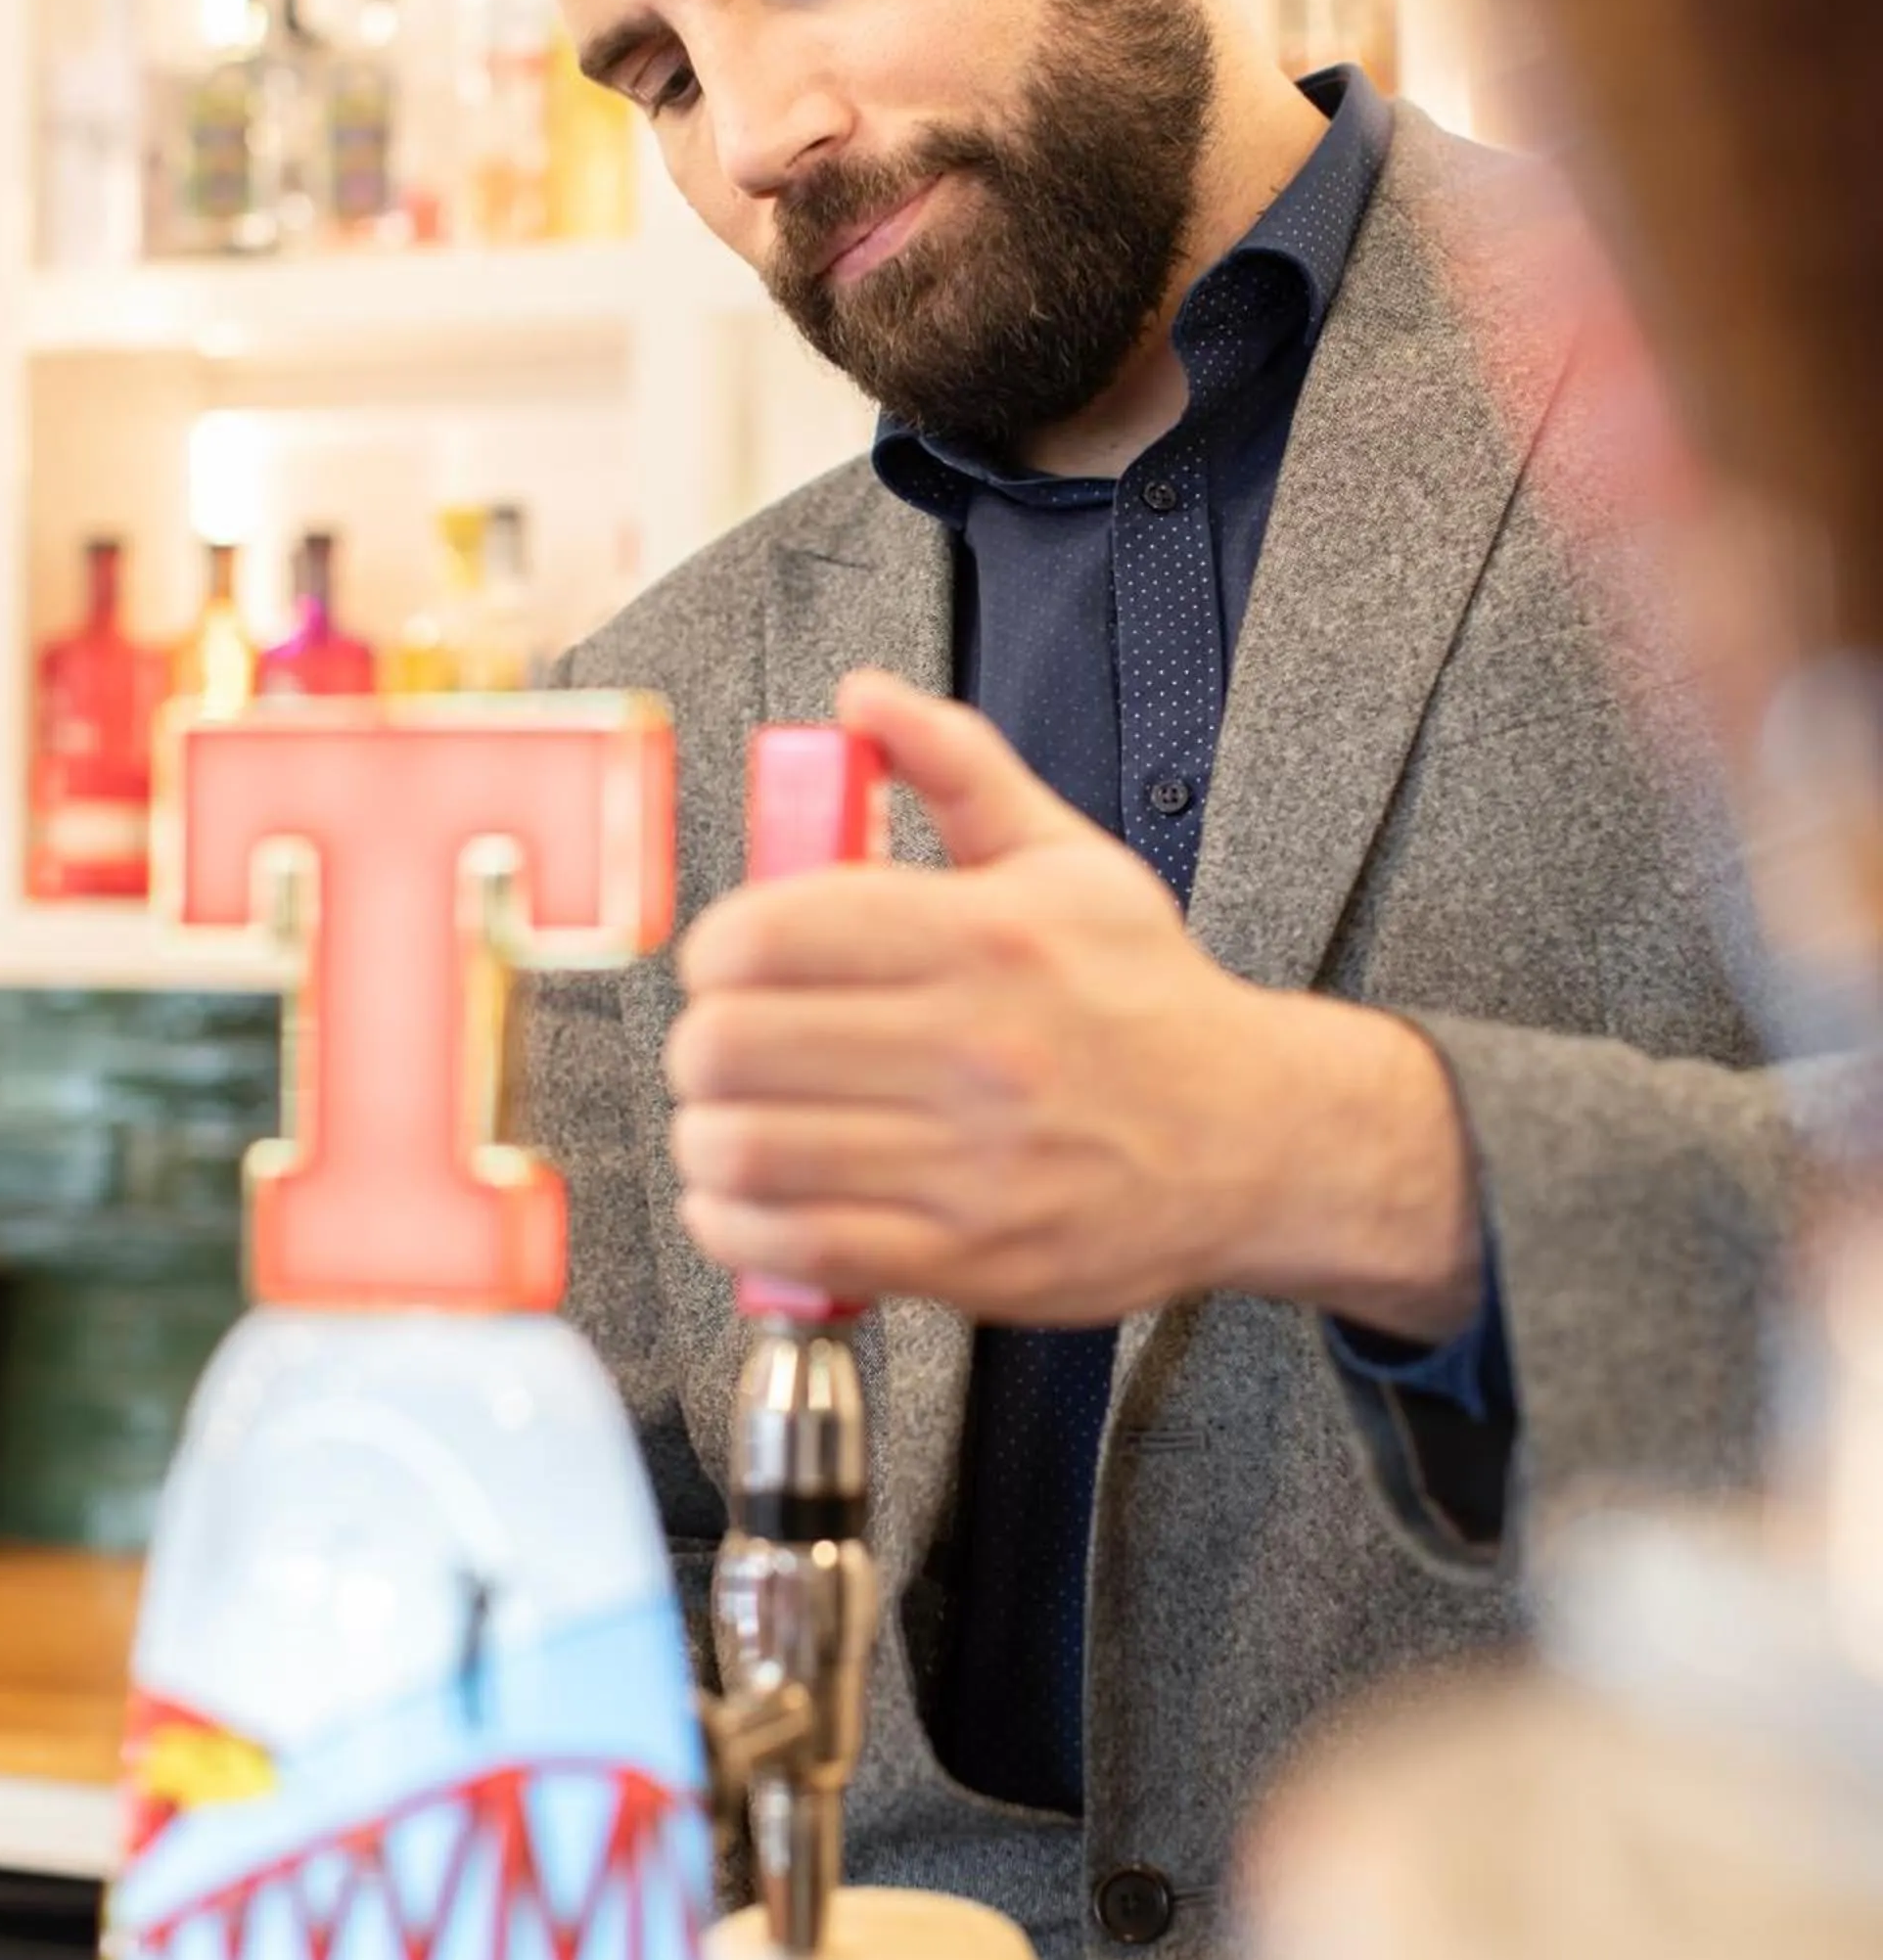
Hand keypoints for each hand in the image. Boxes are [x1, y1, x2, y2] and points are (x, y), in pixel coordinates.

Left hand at [666, 670, 1480, 1335]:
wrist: (1259, 1139)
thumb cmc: (1147, 999)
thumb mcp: (1066, 858)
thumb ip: (956, 767)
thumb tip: (863, 699)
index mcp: (989, 935)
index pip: (771, 930)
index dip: (716, 945)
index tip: (726, 961)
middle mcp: (978, 1049)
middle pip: (734, 1044)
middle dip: (699, 1042)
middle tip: (718, 1043)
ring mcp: (972, 1164)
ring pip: (748, 1152)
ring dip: (704, 1138)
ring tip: (723, 1121)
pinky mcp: (968, 1259)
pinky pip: (795, 1250)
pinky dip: (736, 1228)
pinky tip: (745, 1202)